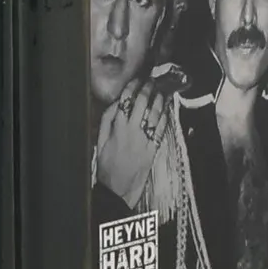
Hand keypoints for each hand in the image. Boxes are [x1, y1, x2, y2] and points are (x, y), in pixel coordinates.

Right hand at [93, 73, 168, 207]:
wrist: (118, 188)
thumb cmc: (107, 165)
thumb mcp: (99, 141)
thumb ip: (106, 121)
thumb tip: (114, 104)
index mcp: (117, 128)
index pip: (126, 101)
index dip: (132, 88)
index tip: (136, 80)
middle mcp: (133, 131)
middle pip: (142, 104)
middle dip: (147, 89)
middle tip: (151, 80)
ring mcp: (145, 139)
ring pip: (155, 113)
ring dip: (159, 99)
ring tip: (161, 89)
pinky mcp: (154, 147)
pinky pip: (162, 128)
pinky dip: (165, 115)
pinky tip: (167, 107)